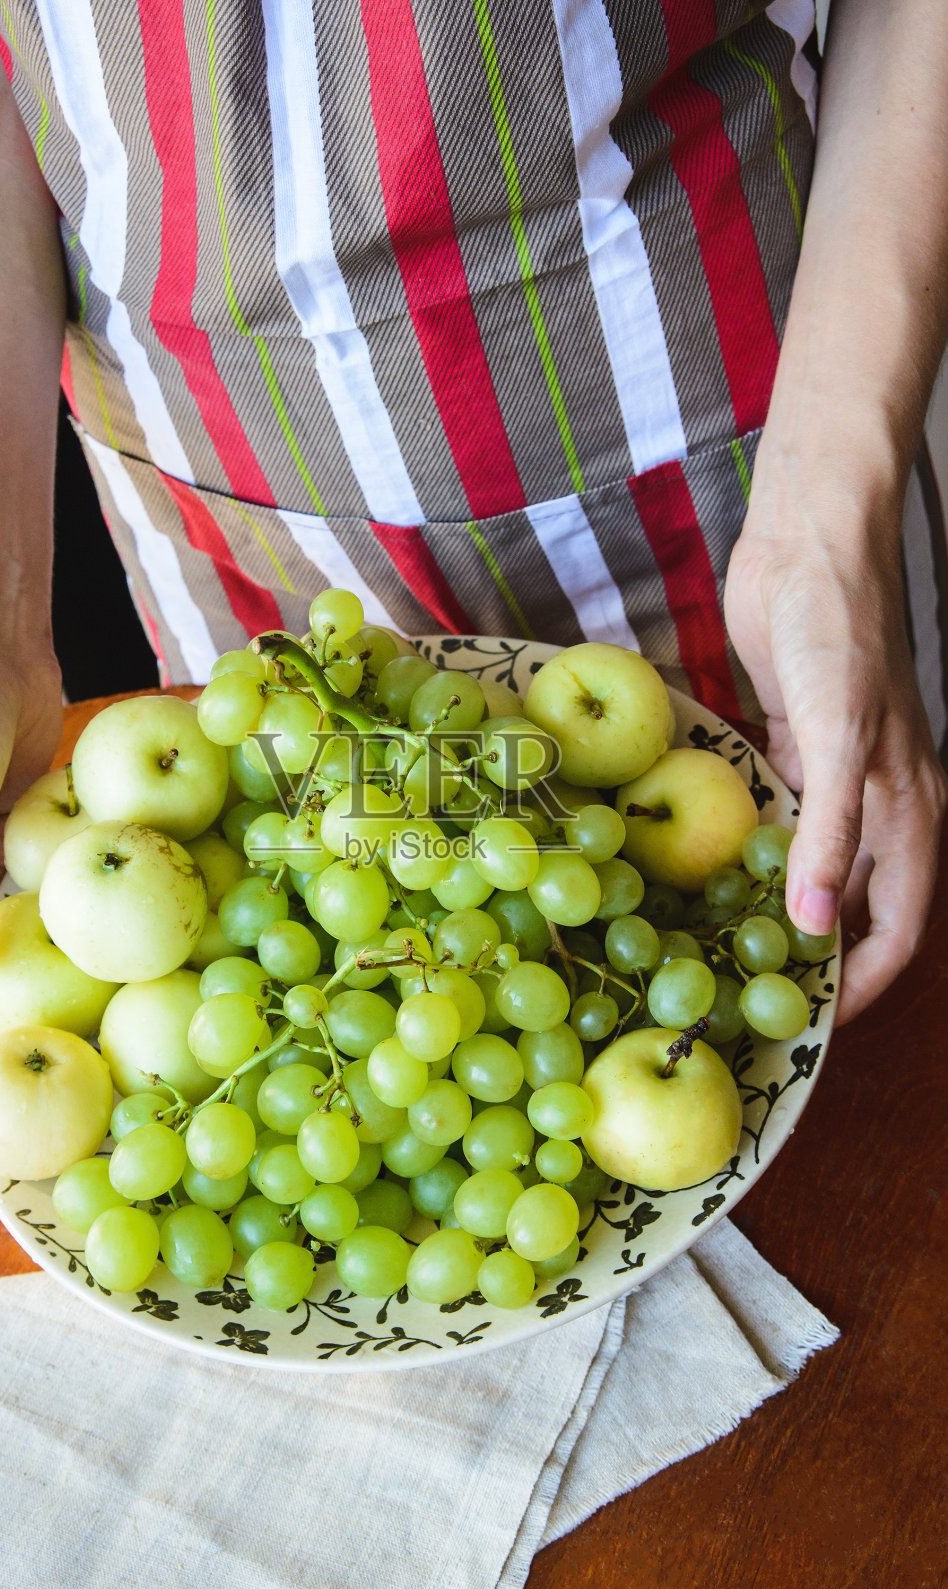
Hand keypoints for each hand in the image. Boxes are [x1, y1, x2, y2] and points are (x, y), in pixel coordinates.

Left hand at [724, 459, 945, 1025]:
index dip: (863, 982)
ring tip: (717, 945)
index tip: (813, 1025)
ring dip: (774, 900)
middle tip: (751, 994)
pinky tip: (701, 866)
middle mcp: (875, 800)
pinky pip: (773, 813)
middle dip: (813, 952)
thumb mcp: (839, 736)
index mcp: (909, 808)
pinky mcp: (788, 741)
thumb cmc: (839, 631)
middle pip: (854, 901)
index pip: (897, 924)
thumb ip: (832, 832)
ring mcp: (830, 772)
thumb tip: (816, 927)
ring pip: (809, 860)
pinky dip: (746, 843)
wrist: (811, 541)